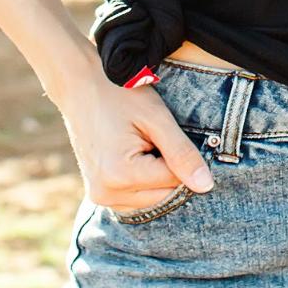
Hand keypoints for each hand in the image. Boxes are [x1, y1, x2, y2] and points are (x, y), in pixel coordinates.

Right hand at [54, 72, 213, 212]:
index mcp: (120, 175)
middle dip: (170, 170)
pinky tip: (136, 155)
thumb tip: (206, 186)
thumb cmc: (121, 96)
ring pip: (153, 199)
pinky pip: (137, 198)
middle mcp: (107, 193)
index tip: (166, 134)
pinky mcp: (99, 194)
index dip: (182, 157)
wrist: (81, 88)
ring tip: (142, 145)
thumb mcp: (158, 119)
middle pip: (165, 195)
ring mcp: (101, 197)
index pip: (176, 181)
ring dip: (158, 176)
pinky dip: (145, 181)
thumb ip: (183, 154)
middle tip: (152, 138)